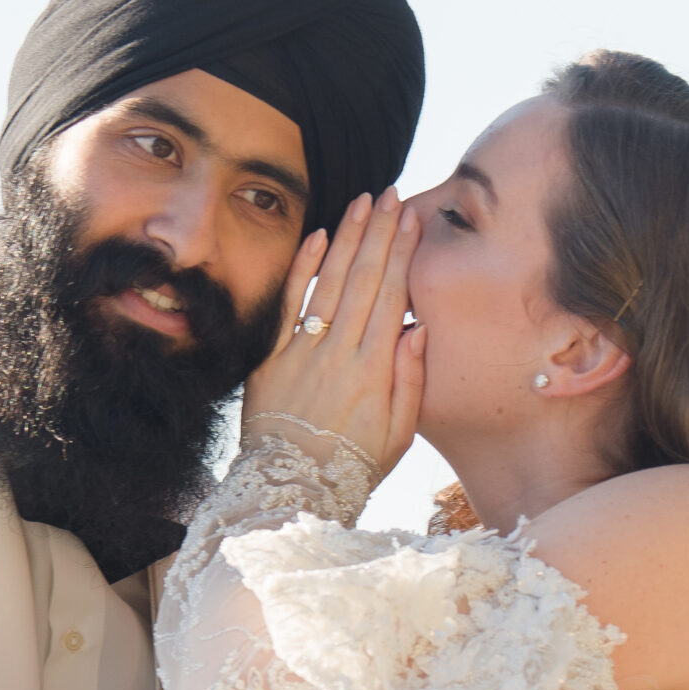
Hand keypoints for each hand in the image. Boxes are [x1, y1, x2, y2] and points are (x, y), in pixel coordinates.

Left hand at [241, 188, 424, 479]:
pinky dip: (301, 270)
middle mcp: (339, 355)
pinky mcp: (270, 361)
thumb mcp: (397, 435)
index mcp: (374, 372)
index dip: (402, 255)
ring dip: (345, 239)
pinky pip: (287, 307)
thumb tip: (418, 330)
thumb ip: (409, 382)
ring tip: (359, 203)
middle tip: (388, 194)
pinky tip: (315, 237)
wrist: (292, 495)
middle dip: (378, 233)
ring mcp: (302, 355)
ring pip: (328, 284)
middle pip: (362, 280)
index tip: (411, 220)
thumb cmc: (352, 469)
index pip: (392, 298)